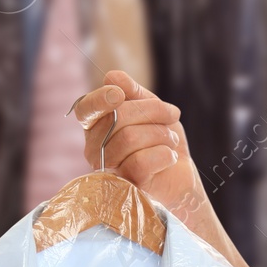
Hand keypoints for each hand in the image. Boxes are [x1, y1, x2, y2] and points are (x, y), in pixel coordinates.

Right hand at [72, 70, 201, 219]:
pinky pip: (141, 161)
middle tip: (171, 117)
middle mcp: (94, 149)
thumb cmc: (162, 141)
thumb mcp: (151, 109)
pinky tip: (170, 158)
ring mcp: (107, 171)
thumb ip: (133, 93)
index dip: (99, 99)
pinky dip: (165, 154)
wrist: (181, 177)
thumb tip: (112, 78)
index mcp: (96, 126)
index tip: (119, 94)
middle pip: (117, 118)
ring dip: (162, 134)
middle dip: (153, 111)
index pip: (85, 109)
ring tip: (170, 140)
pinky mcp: (124, 188)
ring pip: (130, 138)